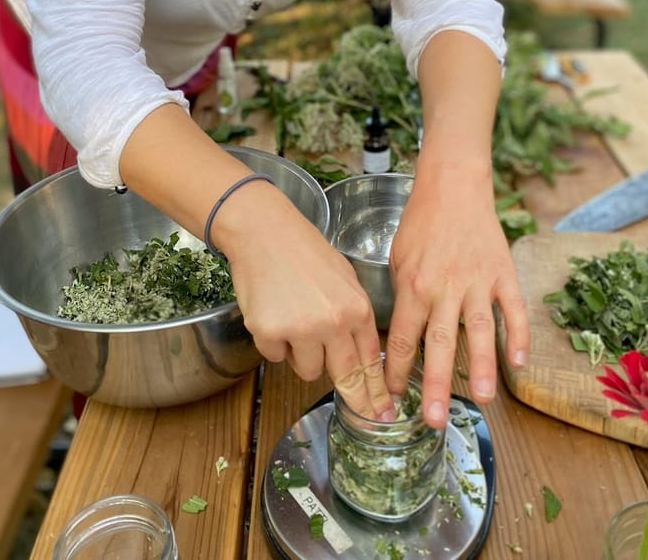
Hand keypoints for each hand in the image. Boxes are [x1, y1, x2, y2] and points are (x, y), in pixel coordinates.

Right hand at [222, 188, 395, 420]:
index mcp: (356, 308)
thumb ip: (354, 315)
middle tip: (366, 416)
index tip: (384, 413)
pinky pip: (276, 356)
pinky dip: (275, 342)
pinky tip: (274, 312)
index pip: (370, 361)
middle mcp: (333, 322)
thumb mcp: (344, 278)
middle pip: (346, 377)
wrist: (264, 232)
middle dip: (356, 398)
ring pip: (309, 370)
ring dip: (303, 355)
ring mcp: (300, 329)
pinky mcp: (269, 333)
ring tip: (295, 320)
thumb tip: (362, 353)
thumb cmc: (303, 251)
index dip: (377, 392)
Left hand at [383, 162, 528, 428]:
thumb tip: (399, 334)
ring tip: (483, 399)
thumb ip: (401, 295)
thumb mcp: (397, 256)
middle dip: (436, 384)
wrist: (453, 186)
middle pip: (439, 343)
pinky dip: (519, 334)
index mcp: (413, 285)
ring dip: (482, 366)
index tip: (392, 398)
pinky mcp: (502, 272)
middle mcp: (444, 287)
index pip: (402, 337)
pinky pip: (513, 308)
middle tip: (435, 420)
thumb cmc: (421, 222)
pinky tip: (520, 362)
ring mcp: (476, 281)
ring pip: (480, 330)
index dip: (396, 371)